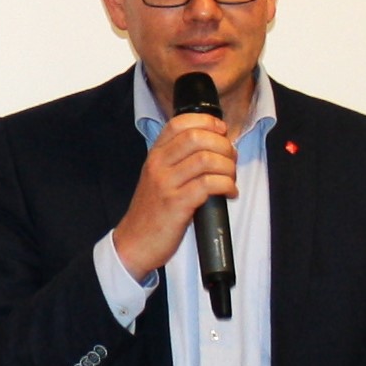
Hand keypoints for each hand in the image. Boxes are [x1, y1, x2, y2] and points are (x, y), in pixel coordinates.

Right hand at [112, 112, 237, 279]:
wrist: (134, 243)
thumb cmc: (153, 212)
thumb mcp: (158, 178)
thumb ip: (179, 161)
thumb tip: (216, 147)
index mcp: (155, 155)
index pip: (179, 123)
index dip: (207, 122)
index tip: (221, 131)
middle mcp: (158, 165)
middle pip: (197, 137)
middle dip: (223, 145)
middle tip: (231, 160)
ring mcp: (166, 184)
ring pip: (206, 159)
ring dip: (227, 167)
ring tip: (230, 178)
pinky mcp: (176, 204)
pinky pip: (208, 185)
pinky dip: (226, 186)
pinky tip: (229, 193)